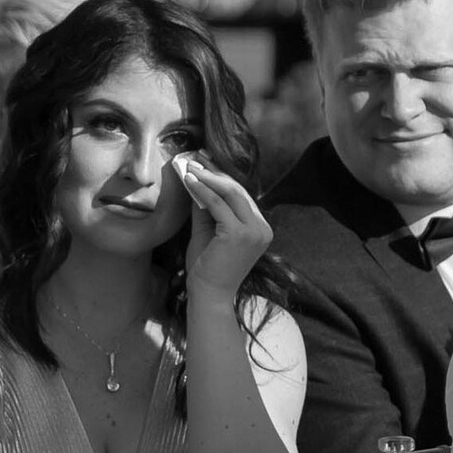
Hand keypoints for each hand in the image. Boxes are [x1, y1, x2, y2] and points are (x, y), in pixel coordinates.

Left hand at [177, 154, 273, 299]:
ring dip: (208, 177)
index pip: (241, 196)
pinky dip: (203, 191)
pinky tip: (189, 181)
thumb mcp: (208, 230)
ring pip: (231, 194)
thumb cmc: (208, 267)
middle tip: (195, 158)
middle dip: (215, 172)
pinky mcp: (240, 234)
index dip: (222, 177)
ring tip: (190, 166)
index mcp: (260, 228)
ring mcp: (254, 231)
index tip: (205, 163)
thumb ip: (206, 207)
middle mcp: (262, 228)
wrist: (209, 294)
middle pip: (238, 191)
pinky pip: (219, 205)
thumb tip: (196, 179)